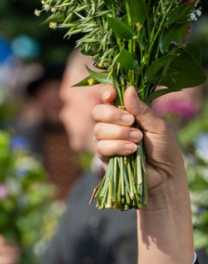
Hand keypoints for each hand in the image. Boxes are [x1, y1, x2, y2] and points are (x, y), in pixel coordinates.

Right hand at [93, 85, 186, 202]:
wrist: (165, 174)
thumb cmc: (164, 148)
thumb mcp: (158, 126)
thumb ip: (142, 110)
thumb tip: (128, 89)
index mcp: (127, 113)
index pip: (109, 98)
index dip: (106, 93)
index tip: (112, 95)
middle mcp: (114, 125)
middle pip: (97, 112)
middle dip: (112, 115)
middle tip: (131, 121)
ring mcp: (108, 140)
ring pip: (99, 130)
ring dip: (119, 134)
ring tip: (138, 140)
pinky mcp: (105, 157)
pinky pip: (101, 147)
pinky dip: (117, 147)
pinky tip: (132, 150)